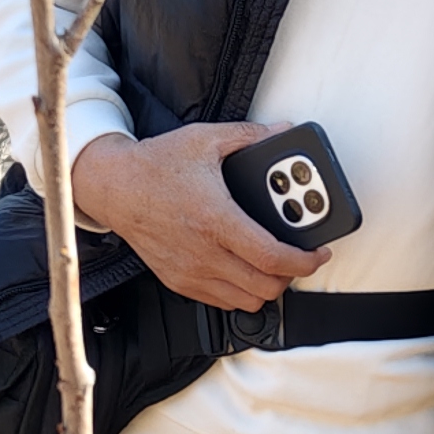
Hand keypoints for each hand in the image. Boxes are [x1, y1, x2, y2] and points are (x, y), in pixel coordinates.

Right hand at [67, 126, 329, 310]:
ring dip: (268, 287)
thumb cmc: (156, 165)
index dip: (305, 261)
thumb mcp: (205, 140)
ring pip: (247, 301)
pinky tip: (246, 271)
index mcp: (216, 219)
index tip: (318, 253)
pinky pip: (223, 302)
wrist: (114, 187)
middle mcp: (204, 253)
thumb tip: (281, 131)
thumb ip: (248, 136)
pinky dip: (242, 293)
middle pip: (265, 287)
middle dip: (292, 275)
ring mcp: (191, 271)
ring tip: (274, 265)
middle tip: (299, 257)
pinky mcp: (179, 281)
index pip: (272, 257)